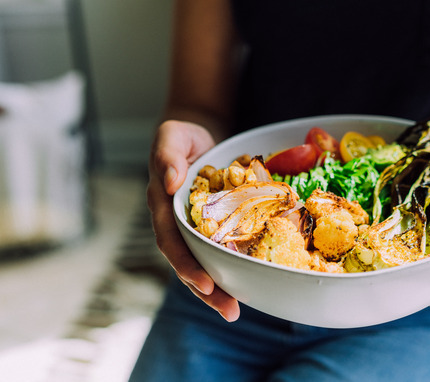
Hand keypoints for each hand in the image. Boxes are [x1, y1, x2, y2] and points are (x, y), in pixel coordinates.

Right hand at [147, 120, 240, 320]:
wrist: (195, 135)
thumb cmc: (181, 136)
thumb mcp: (172, 137)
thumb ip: (168, 156)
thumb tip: (169, 182)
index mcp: (163, 206)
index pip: (171, 242)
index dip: (185, 265)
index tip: (204, 283)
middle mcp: (176, 223)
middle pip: (188, 263)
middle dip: (205, 290)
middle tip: (229, 311)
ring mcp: (193, 228)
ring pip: (203, 263)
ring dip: (218, 289)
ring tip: (235, 311)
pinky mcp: (213, 227)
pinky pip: (221, 251)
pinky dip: (232, 268)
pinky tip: (251, 283)